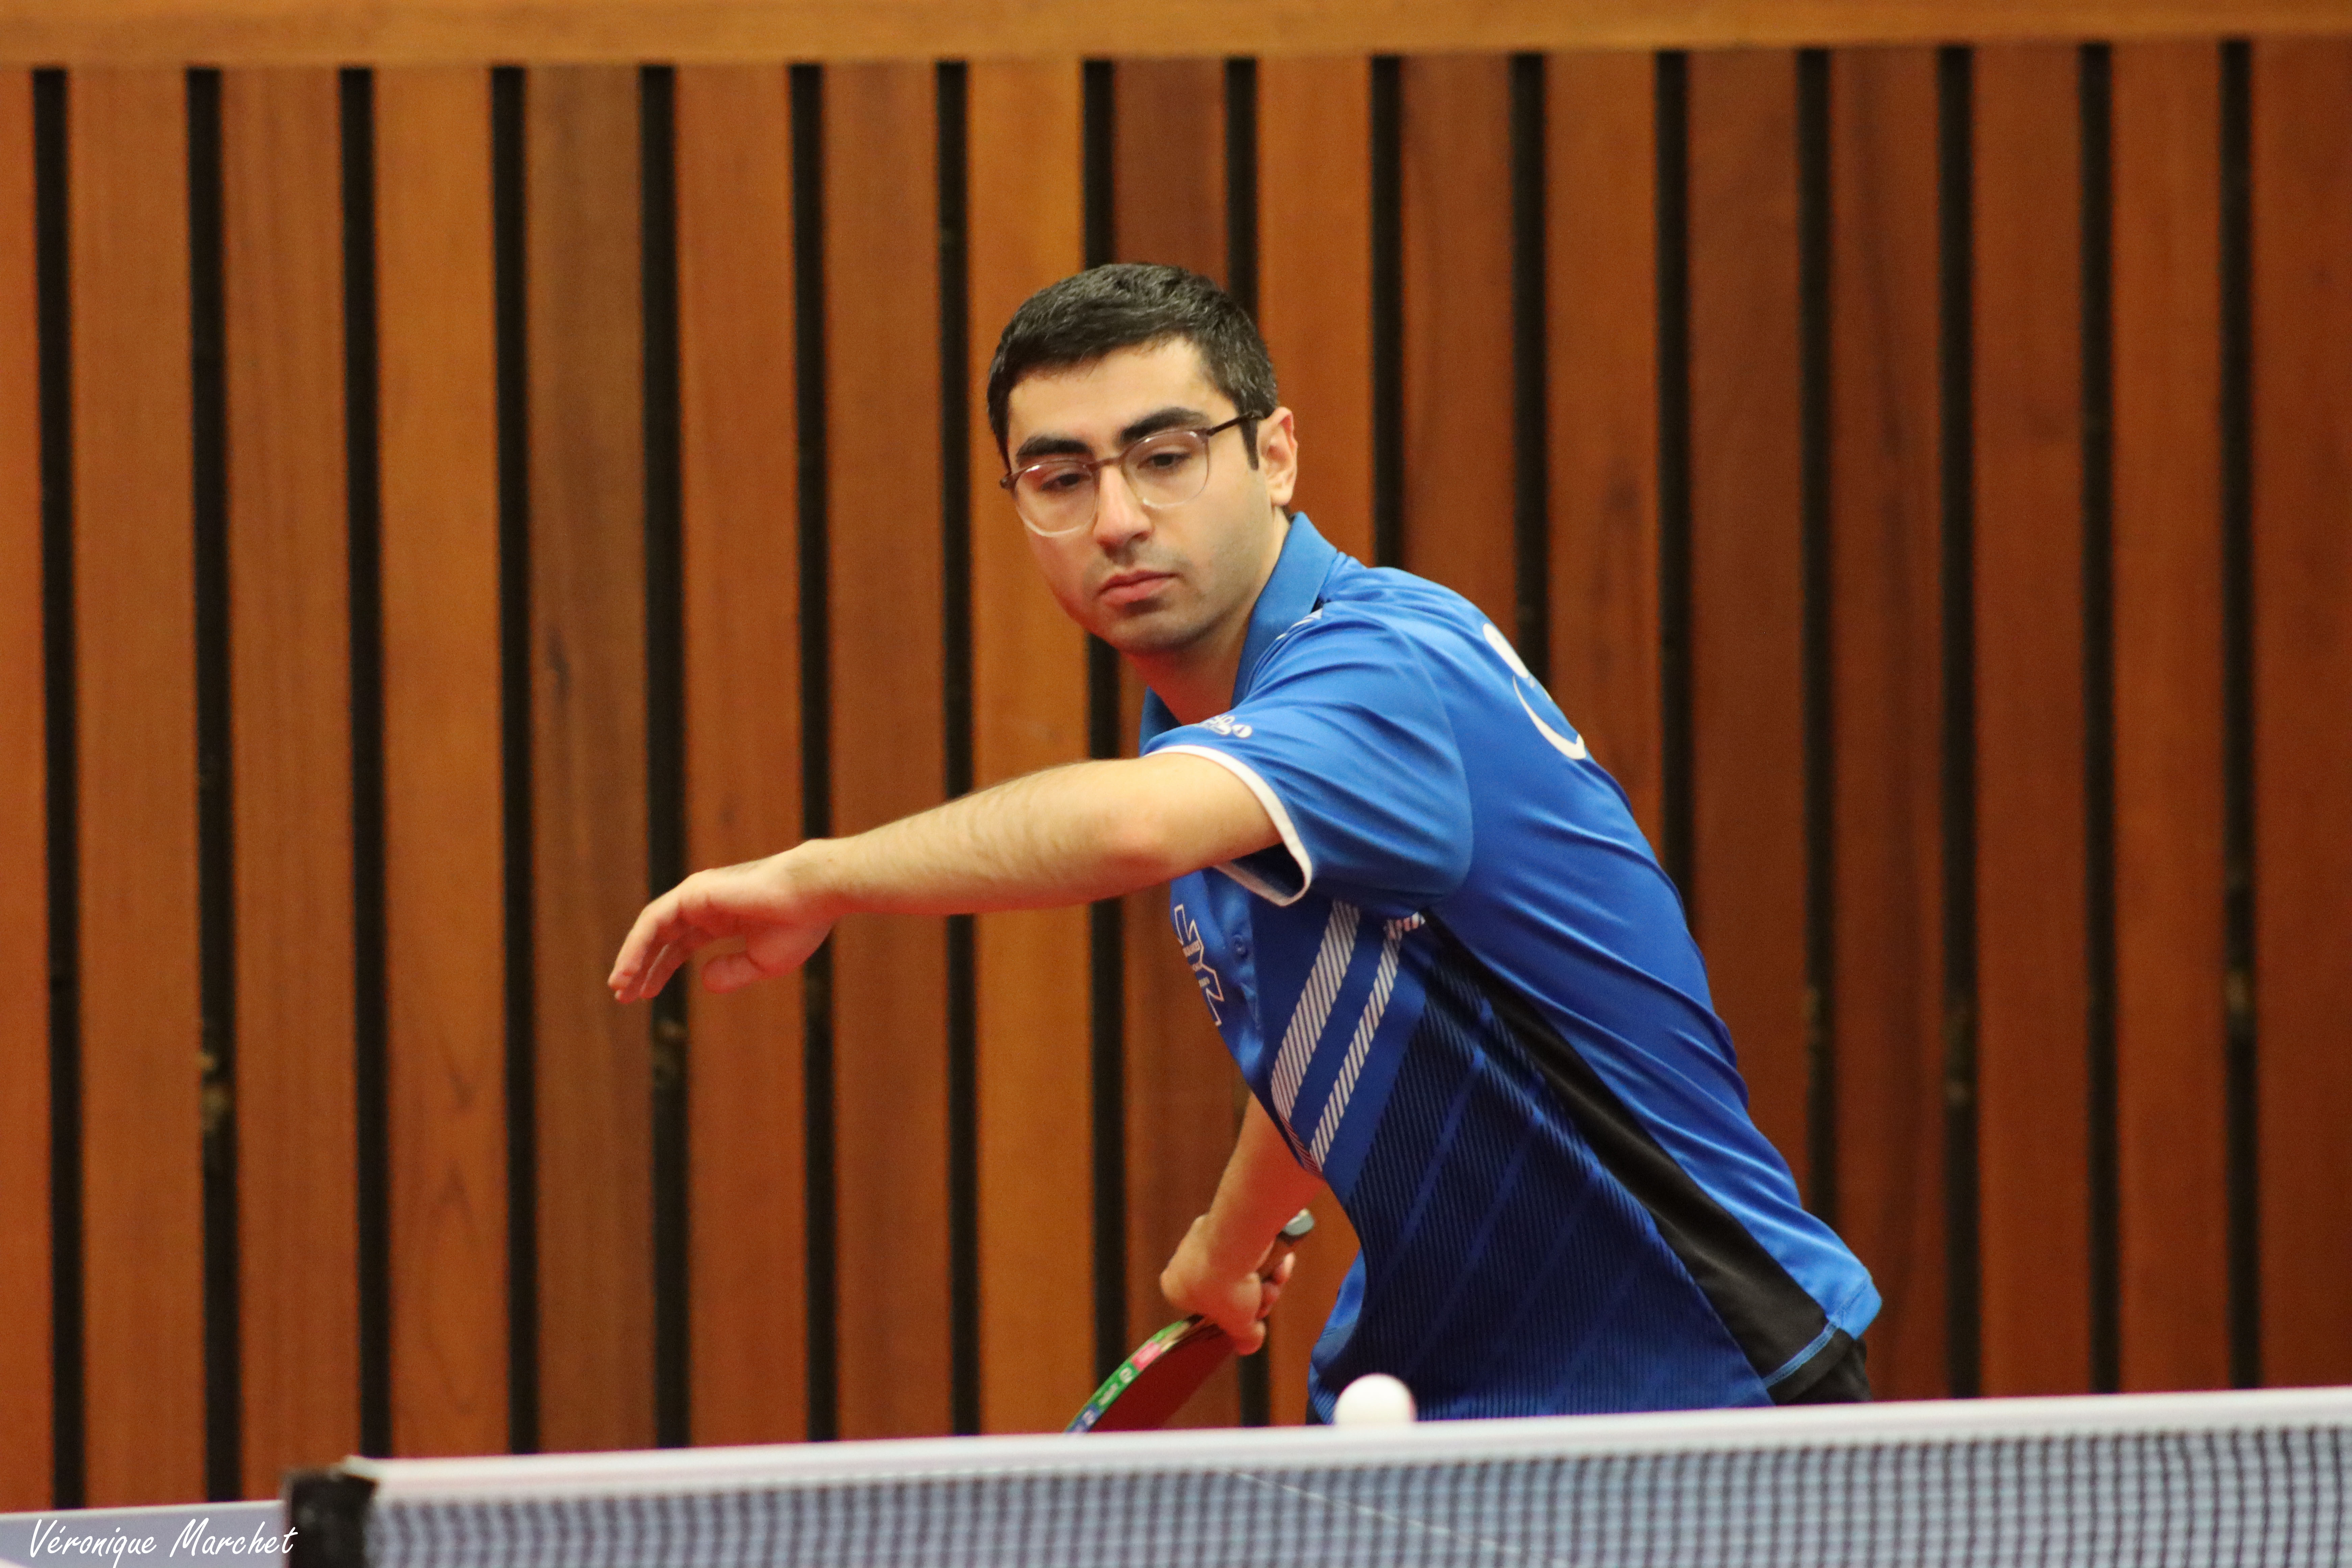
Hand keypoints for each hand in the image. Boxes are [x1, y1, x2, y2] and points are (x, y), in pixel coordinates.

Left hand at [608, 849, 834, 1003]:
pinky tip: (628, 971)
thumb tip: (703, 981)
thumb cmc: (798, 925)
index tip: (644, 995)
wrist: (815, 894)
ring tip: (619, 988)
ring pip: (652, 928)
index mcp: (722, 918)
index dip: (660, 969)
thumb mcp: (762, 962)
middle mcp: (704, 904)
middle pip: (662, 938)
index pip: (680, 945)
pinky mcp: (693, 892)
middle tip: (624, 996)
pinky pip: (654, 920)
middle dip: (642, 967)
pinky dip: (637, 945)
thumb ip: (732, 972)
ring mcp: (696, 895)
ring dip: (632, 958)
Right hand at [1159, 1213, 1297, 1354]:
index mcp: (1175, 1287)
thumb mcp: (1238, 1323)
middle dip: (1255, 1298)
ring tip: (1273, 1281)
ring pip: (1242, 1268)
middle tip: (1265, 1298)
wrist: (1235, 1242)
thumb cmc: (1226, 1285)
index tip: (1246, 1315)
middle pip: (1229, 1288)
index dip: (1230, 1314)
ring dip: (1265, 1280)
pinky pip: (1249, 1246)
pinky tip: (1279, 1262)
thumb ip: (1244, 1337)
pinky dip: (1268, 1257)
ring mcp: (1204, 1239)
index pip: (1204, 1308)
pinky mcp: (1225, 1222)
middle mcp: (1184, 1261)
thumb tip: (1248, 1347)